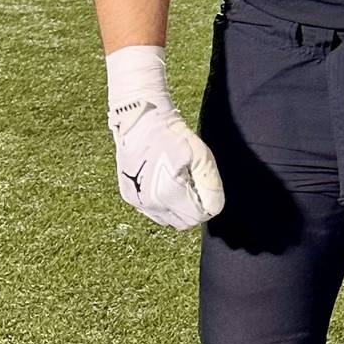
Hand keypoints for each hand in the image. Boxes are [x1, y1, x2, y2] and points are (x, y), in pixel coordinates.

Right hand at [106, 45, 223, 229]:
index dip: (208, 204)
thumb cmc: (172, 135)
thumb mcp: (201, 154)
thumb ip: (210, 184)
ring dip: (179, 208)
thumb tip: (214, 208)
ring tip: (181, 180)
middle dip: (195, 208)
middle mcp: (149, 204)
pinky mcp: (128, 196)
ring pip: (168, 220)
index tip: (206, 185)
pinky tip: (167, 182)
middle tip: (196, 182)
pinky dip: (165, 204)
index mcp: (167, 194)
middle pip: (183, 222)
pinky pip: (154, 212)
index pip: (198, 217)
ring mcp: (136, 202)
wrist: (140, 121)